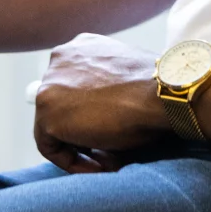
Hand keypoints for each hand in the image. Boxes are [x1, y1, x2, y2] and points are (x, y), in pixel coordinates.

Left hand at [33, 34, 166, 173]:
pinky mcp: (47, 114)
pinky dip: (73, 161)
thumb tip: (102, 115)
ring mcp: (49, 85)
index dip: (89, 113)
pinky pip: (51, 147)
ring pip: (53, 125)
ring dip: (79, 145)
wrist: (163, 93)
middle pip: (60, 104)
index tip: (108, 129)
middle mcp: (60, 58)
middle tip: (107, 148)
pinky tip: (101, 165)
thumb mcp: (126, 76)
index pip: (72, 85)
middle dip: (81, 128)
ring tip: (108, 160)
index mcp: (82, 46)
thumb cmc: (156, 88)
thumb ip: (106, 85)